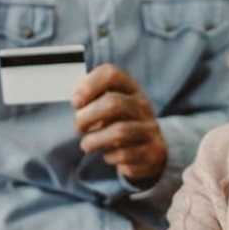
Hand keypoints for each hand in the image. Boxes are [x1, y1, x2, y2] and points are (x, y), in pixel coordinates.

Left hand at [73, 64, 166, 182]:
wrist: (150, 150)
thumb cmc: (120, 123)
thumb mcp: (107, 105)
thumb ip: (92, 93)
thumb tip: (78, 84)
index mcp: (130, 88)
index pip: (111, 73)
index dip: (88, 85)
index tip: (76, 103)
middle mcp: (143, 105)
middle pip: (113, 102)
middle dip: (86, 117)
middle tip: (79, 128)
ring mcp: (150, 128)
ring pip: (120, 131)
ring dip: (94, 140)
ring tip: (87, 145)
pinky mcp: (152, 151)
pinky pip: (125, 154)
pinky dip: (109, 156)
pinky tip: (107, 155)